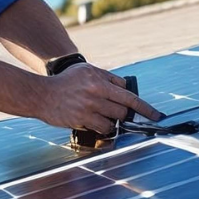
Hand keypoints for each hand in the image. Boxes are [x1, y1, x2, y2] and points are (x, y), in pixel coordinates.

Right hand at [35, 63, 164, 132]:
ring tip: (99, 114)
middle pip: (124, 108)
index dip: (145, 107)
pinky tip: (94, 122)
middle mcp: (95, 91)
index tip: (157, 116)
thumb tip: (126, 89)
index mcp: (98, 79)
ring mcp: (88, 106)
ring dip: (112, 120)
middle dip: (123, 113)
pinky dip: (103, 127)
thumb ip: (107, 78)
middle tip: (113, 111)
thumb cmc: (65, 82)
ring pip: (115, 120)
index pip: (129, 94)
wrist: (41, 94)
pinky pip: (103, 128)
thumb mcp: (86, 71)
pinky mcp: (81, 119)